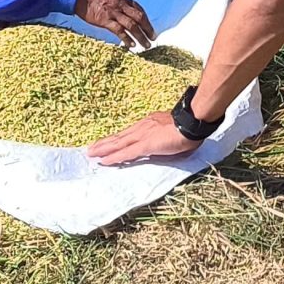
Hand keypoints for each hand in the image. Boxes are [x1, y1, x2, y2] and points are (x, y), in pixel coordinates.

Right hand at [72, 0, 152, 49]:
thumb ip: (120, 4)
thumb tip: (127, 14)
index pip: (140, 10)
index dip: (147, 21)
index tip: (151, 30)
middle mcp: (121, 4)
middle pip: (139, 17)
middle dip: (148, 29)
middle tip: (153, 38)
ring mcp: (113, 12)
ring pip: (132, 25)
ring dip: (141, 36)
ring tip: (146, 45)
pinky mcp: (105, 20)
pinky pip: (119, 31)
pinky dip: (127, 39)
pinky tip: (132, 45)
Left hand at [86, 108, 200, 164]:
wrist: (192, 122)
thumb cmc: (187, 128)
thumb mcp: (170, 131)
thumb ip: (161, 138)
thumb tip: (158, 146)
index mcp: (148, 124)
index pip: (128, 133)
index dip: (116, 139)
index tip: (106, 142)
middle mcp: (142, 128)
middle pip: (119, 137)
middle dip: (104, 143)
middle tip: (91, 149)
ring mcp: (142, 135)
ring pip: (118, 143)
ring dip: (104, 149)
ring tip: (91, 154)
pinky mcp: (145, 145)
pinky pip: (126, 153)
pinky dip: (114, 157)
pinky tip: (105, 161)